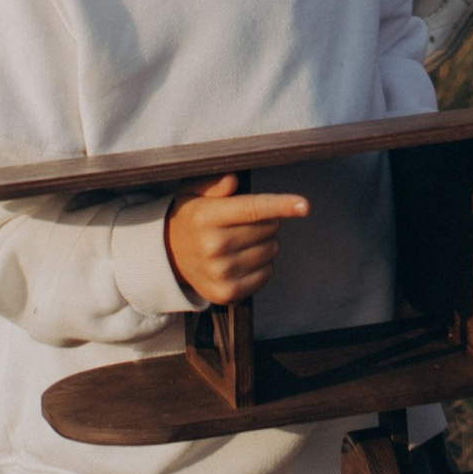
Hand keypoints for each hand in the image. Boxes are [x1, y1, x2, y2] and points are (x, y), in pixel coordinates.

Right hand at [164, 172, 309, 305]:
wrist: (167, 257)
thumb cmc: (190, 218)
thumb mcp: (193, 192)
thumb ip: (214, 183)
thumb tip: (233, 180)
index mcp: (206, 217)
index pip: (253, 209)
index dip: (282, 205)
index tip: (305, 206)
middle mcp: (213, 247)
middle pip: (269, 229)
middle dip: (267, 221)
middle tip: (246, 221)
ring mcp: (221, 273)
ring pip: (271, 251)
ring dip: (265, 242)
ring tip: (242, 240)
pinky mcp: (228, 294)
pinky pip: (267, 274)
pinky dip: (262, 264)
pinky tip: (242, 259)